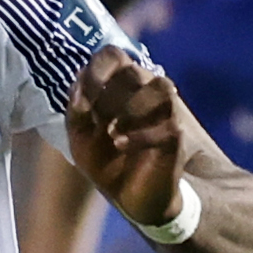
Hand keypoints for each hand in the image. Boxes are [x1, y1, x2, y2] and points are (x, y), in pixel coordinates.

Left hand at [65, 46, 185, 229]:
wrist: (134, 198)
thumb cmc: (108, 162)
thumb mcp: (81, 137)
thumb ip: (76, 111)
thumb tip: (79, 89)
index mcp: (120, 87)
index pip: (112, 55)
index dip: (96, 69)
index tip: (84, 97)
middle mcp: (146, 92)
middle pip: (133, 72)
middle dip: (108, 96)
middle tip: (97, 120)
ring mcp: (166, 112)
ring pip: (161, 87)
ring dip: (131, 108)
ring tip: (112, 133)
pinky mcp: (176, 137)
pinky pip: (168, 124)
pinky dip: (139, 135)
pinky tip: (121, 145)